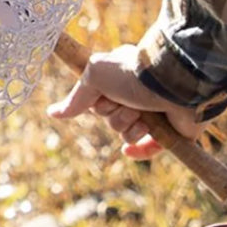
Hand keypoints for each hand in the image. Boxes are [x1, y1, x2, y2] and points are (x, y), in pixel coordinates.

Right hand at [47, 43, 205, 158]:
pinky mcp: (168, 131)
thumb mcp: (95, 76)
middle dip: (114, 114)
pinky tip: (127, 152)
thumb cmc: (131, 75)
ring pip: (126, 133)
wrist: (174, 85)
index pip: (94, 101)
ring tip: (144, 113)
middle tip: (126, 101)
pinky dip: (139, 151)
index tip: (102, 94)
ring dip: (130, 126)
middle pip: (108, 118)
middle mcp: (132, 95)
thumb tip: (52, 113)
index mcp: (116, 78)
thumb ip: (76, 97)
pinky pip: (148, 149)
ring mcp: (151, 113)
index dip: (96, 103)